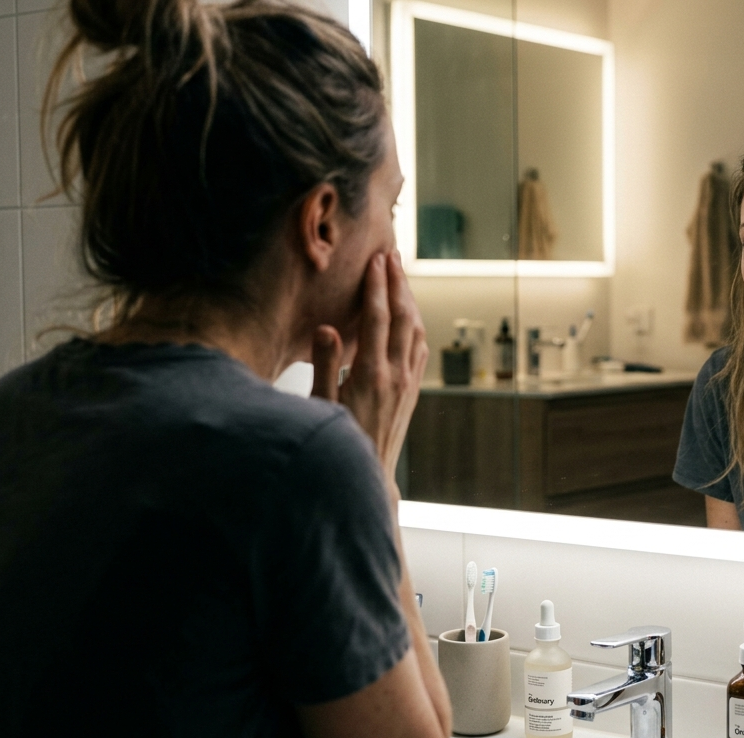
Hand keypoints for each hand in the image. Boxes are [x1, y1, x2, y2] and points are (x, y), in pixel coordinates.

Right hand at [310, 251, 428, 486]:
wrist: (369, 475)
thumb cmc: (339, 441)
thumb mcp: (322, 405)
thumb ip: (325, 364)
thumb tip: (327, 328)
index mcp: (371, 374)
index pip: (378, 318)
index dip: (377, 286)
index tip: (376, 261)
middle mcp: (396, 375)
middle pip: (404, 317)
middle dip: (398, 283)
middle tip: (392, 255)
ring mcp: (408, 383)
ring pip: (417, 331)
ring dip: (410, 301)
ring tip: (400, 277)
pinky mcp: (413, 391)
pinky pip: (420, 349)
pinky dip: (416, 325)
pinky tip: (410, 316)